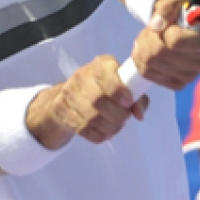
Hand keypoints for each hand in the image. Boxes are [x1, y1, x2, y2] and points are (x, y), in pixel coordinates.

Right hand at [26, 55, 147, 147]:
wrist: (74, 94)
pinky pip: (82, 129)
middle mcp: (82, 75)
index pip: (106, 75)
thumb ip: (137, 98)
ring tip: (116, 127)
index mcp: (101, 64)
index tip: (128, 103)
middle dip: (116, 115)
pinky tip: (104, 132)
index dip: (119, 91)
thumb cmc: (106, 89)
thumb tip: (139, 114)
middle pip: (98, 100)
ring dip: (109, 127)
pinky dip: (98, 135)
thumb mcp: (124, 87)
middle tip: (125, 119)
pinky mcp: (60, 108)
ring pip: (90, 118)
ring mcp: (68, 92)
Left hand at [131, 0, 199, 90]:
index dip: (165, 29)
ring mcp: (190, 75)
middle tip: (154, 27)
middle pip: (159, 53)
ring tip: (151, 35)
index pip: (175, 42)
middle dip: (150, 36)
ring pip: (150, 62)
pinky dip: (142, 58)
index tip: (169, 22)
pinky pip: (147, 73)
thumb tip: (157, 25)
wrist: (179, 18)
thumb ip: (169, 4)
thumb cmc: (182, 5)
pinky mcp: (177, 83)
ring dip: (144, 45)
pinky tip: (149, 48)